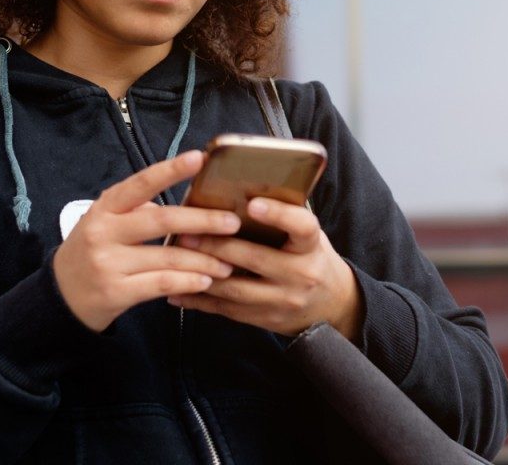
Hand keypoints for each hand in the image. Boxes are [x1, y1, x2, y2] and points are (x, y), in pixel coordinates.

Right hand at [52, 150, 241, 332]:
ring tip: (228, 261)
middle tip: (233, 222)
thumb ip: (139, 210)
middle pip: (161, 220)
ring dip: (203, 259)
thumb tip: (187, 205)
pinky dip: (188, 281)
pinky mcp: (116, 292)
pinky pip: (161, 284)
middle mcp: (104, 232)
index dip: (170, 170)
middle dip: (202, 220)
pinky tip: (206, 280)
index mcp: (105, 208)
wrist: (61, 296)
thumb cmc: (94, 251)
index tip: (198, 158)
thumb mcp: (107, 222)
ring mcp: (108, 263)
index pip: (141, 184)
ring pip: (167, 257)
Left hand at [166, 197, 362, 341]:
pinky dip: (200, 300)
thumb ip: (283, 217)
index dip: (278, 214)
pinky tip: (177, 290)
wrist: (331, 305)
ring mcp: (282, 301)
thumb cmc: (310, 257)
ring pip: (236, 289)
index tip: (253, 204)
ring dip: (202, 273)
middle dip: (217, 245)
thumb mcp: (307, 235)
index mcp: (312, 246)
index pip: (301, 226)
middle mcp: (300, 274)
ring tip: (177, 257)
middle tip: (187, 232)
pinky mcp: (265, 319)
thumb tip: (240, 188)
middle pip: (255, 259)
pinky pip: (227, 310)